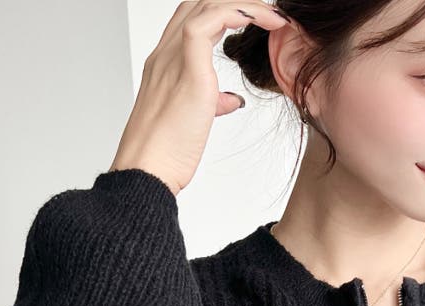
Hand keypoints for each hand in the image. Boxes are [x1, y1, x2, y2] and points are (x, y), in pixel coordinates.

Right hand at [109, 1, 293, 195]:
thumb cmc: (167, 152)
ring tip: (275, 17)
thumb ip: (213, 103)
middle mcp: (166, 54)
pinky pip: (210, 21)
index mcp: (165, 64)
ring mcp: (173, 58)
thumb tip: (231, 100)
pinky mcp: (188, 70)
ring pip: (207, 5)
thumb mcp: (196, 120)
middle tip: (270, 15)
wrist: (148, 170)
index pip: (193, 20)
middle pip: (199, 4)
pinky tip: (263, 21)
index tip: (256, 22)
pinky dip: (240, 13)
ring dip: (245, 5)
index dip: (225, 13)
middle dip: (236, 3)